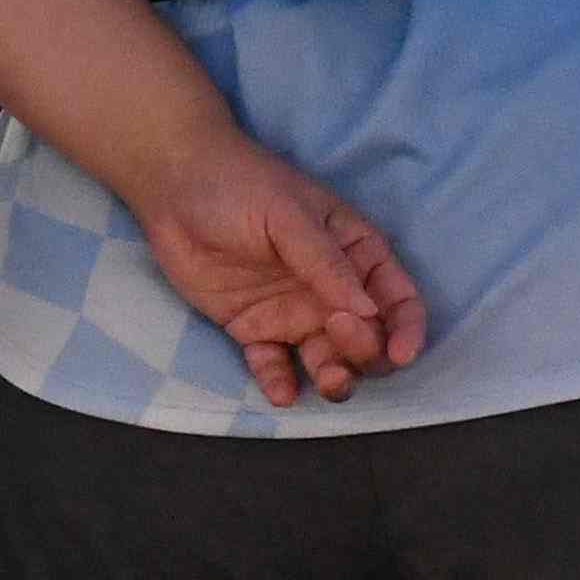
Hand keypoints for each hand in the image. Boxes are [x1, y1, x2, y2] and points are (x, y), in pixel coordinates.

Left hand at [137, 135, 433, 404]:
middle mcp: (332, 292)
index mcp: (355, 255)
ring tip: (325, 383)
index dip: (406, 330)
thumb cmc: (242, 186)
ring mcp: (293, 313)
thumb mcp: (291, 216)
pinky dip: (281, 383)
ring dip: (335, 378)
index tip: (400, 355)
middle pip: (367, 338)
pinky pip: (274, 365)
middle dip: (365, 351)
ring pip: (328, 360)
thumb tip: (370, 312)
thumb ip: (327, 265)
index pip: (396, 300)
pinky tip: (281, 393)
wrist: (172, 186)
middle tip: (339, 337)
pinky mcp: (253, 330)